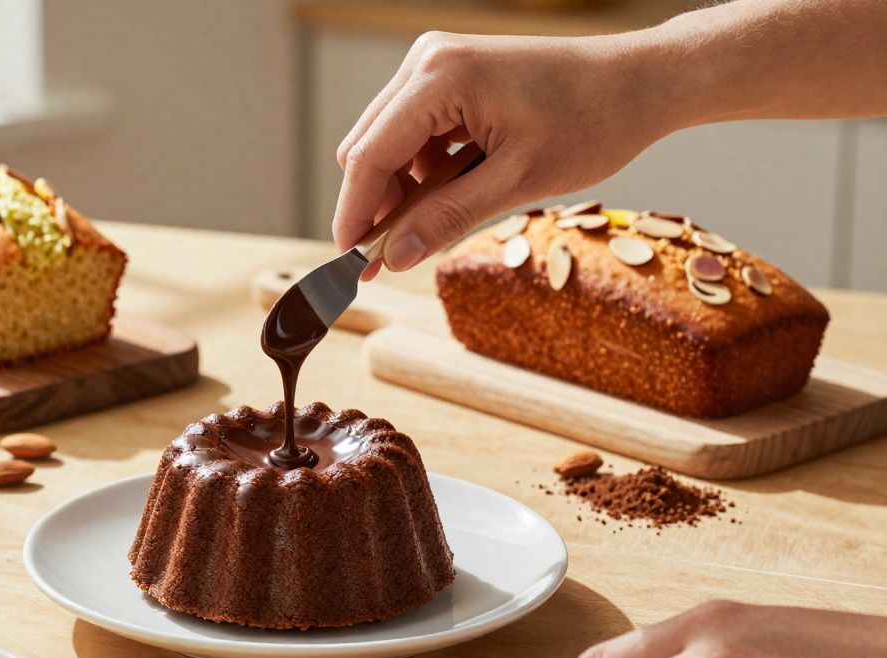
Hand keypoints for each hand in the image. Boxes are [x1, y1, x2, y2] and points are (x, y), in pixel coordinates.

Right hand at [333, 31, 670, 276]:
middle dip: (375, 205)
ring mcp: (436, 63)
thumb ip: (447, 218)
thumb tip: (394, 257)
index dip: (355, 214)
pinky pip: (413, 131)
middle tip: (388, 260)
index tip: (350, 263)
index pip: (369, 155)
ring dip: (401, 189)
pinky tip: (453, 192)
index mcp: (439, 77)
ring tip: (432, 226)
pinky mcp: (450, 74)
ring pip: (386, 142)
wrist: (640, 82)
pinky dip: (423, 169)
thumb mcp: (516, 182)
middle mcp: (427, 61)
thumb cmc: (591, 122)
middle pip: (367, 147)